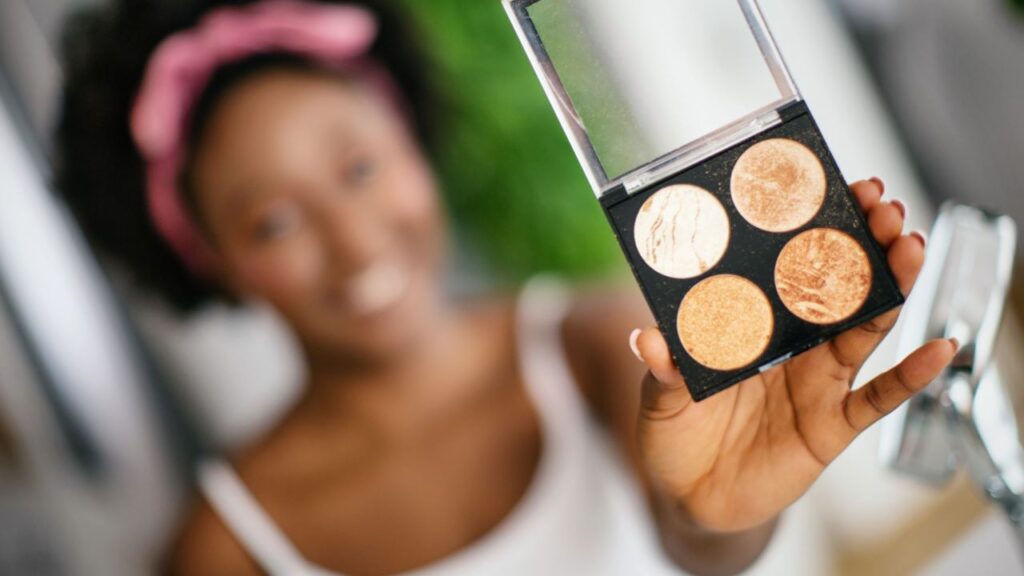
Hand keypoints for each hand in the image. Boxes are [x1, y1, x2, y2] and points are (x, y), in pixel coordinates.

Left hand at [632, 179, 957, 532]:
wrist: (692, 497)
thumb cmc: (676, 434)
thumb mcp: (660, 397)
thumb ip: (662, 369)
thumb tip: (647, 338)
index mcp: (754, 325)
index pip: (789, 271)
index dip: (813, 234)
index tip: (835, 192)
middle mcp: (793, 345)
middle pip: (837, 287)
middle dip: (863, 244)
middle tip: (881, 206)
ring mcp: (818, 383)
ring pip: (866, 328)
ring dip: (892, 287)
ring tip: (910, 246)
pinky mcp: (833, 425)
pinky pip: (879, 398)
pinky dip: (911, 376)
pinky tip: (938, 348)